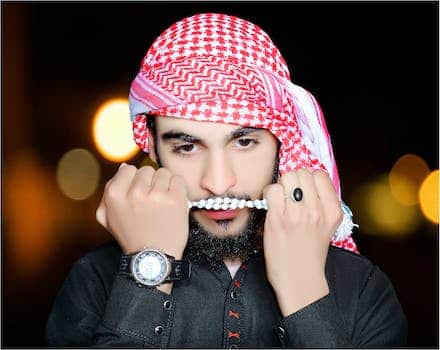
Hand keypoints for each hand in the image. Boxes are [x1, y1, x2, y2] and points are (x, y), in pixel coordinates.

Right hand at [96, 164, 188, 258]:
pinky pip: (178, 180)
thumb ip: (109, 191)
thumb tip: (123, 167)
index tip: (140, 192)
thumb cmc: (132, 237)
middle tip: (152, 201)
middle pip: (147, 170)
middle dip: (151, 183)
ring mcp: (156, 195)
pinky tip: (173, 203)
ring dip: (165, 186)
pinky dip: (178, 189)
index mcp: (115, 195)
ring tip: (162, 204)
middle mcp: (134, 192)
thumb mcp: (108, 218)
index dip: (136, 180)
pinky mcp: (175, 199)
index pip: (128, 169)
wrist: (153, 258)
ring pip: (164, 173)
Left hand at [263, 169, 342, 315]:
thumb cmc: (309, 251)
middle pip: (302, 172)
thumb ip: (321, 202)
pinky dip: (269, 194)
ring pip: (287, 177)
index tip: (303, 191)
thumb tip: (305, 178)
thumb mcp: (326, 225)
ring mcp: (297, 214)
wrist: (299, 279)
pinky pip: (272, 190)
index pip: (320, 175)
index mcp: (333, 211)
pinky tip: (272, 206)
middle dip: (294, 181)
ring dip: (281, 186)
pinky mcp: (277, 219)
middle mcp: (317, 210)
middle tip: (290, 196)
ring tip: (282, 201)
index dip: (308, 180)